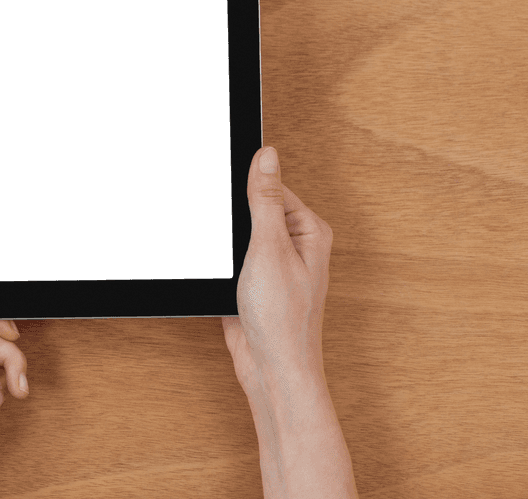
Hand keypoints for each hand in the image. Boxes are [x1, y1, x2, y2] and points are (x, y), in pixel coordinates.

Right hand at [222, 146, 333, 397]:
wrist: (272, 370)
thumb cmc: (281, 319)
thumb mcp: (269, 248)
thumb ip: (265, 200)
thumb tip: (266, 156)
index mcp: (309, 230)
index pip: (272, 186)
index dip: (245, 185)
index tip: (221, 181)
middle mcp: (296, 244)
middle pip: (255, 207)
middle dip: (233, 215)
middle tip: (223, 230)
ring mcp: (275, 264)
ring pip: (240, 233)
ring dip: (225, 240)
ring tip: (224, 257)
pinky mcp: (256, 281)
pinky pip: (233, 255)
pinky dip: (221, 258)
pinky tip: (218, 269)